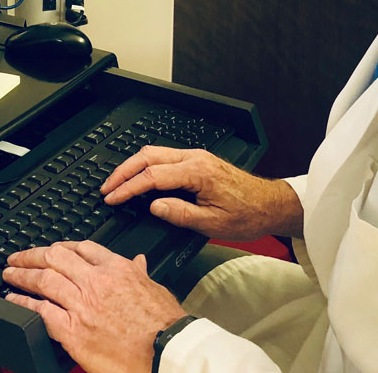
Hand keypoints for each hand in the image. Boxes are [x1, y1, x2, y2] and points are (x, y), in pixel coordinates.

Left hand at [2, 241, 186, 372]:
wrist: (166, 352)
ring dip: (21, 275)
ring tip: (9, 274)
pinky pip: (40, 311)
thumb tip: (137, 262)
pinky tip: (13, 300)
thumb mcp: (155, 289)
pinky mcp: (73, 331)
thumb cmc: (165, 325)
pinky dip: (23, 304)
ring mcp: (82, 305)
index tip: (51, 249)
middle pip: (54, 258)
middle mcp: (96, 282)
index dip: (60, 247)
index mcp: (117, 269)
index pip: (81, 248)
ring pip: (43, 280)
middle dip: (31, 255)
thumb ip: (140, 274)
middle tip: (17, 257)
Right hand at [101, 146, 302, 239]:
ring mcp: (196, 156)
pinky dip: (146, 165)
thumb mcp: (212, 224)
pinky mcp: (198, 160)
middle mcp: (195, 158)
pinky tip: (140, 177)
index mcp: (197, 172)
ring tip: (118, 183)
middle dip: (123, 171)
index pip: (152, 176)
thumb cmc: (247, 215)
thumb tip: (153, 206)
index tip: (113, 198)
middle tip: (107, 188)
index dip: (128, 188)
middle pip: (148, 156)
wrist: (270, 205)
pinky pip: (165, 156)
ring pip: (154, 152)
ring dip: (133, 166)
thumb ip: (179, 214)